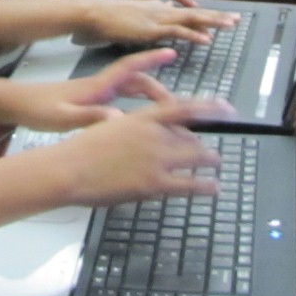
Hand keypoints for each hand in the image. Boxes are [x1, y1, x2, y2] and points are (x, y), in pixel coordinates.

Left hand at [7, 47, 169, 131]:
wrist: (16, 105)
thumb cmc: (37, 110)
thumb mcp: (63, 118)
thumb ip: (89, 117)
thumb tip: (116, 117)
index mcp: (96, 86)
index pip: (128, 67)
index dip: (150, 59)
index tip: (170, 52)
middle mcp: (100, 85)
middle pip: (137, 80)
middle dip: (158, 86)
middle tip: (177, 103)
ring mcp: (96, 92)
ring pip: (130, 88)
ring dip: (149, 94)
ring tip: (166, 110)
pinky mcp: (91, 99)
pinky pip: (121, 96)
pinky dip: (137, 101)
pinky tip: (141, 115)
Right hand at [56, 91, 225, 207]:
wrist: (68, 170)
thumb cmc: (80, 151)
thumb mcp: (110, 129)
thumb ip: (133, 130)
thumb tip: (144, 134)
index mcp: (142, 117)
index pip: (185, 108)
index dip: (210, 108)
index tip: (227, 109)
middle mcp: (155, 134)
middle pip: (191, 136)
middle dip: (202, 145)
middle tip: (210, 151)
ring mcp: (157, 159)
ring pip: (197, 157)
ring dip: (210, 161)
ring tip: (217, 166)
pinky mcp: (155, 183)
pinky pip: (190, 184)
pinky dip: (206, 186)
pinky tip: (215, 188)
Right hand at [75, 0, 239, 46]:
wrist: (95, 14)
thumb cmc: (110, 19)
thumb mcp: (135, 18)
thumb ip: (151, 17)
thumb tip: (163, 15)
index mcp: (160, 10)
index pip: (188, 13)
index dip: (207, 16)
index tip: (223, 19)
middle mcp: (162, 12)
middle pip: (196, 13)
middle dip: (218, 16)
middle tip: (238, 19)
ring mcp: (158, 19)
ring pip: (192, 19)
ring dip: (213, 22)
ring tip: (231, 24)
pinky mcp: (152, 29)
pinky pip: (177, 32)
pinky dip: (193, 35)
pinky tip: (207, 39)